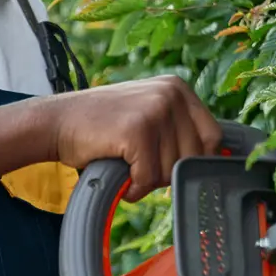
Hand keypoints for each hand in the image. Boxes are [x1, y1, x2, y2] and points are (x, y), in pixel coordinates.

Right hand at [46, 76, 223, 200]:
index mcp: (178, 88)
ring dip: (148, 180)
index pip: (212, 137)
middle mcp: (171, 94)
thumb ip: (179, 129)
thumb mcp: (149, 114)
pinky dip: (134, 187)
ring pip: (171, 170)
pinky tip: (119, 173)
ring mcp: (155, 109)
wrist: (56, 122)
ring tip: (126, 164)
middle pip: (194, 156)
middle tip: (139, 164)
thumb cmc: (102, 126)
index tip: (167, 164)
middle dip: (168, 171)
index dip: (192, 160)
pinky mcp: (137, 130)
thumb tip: (219, 158)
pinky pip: (149, 178)